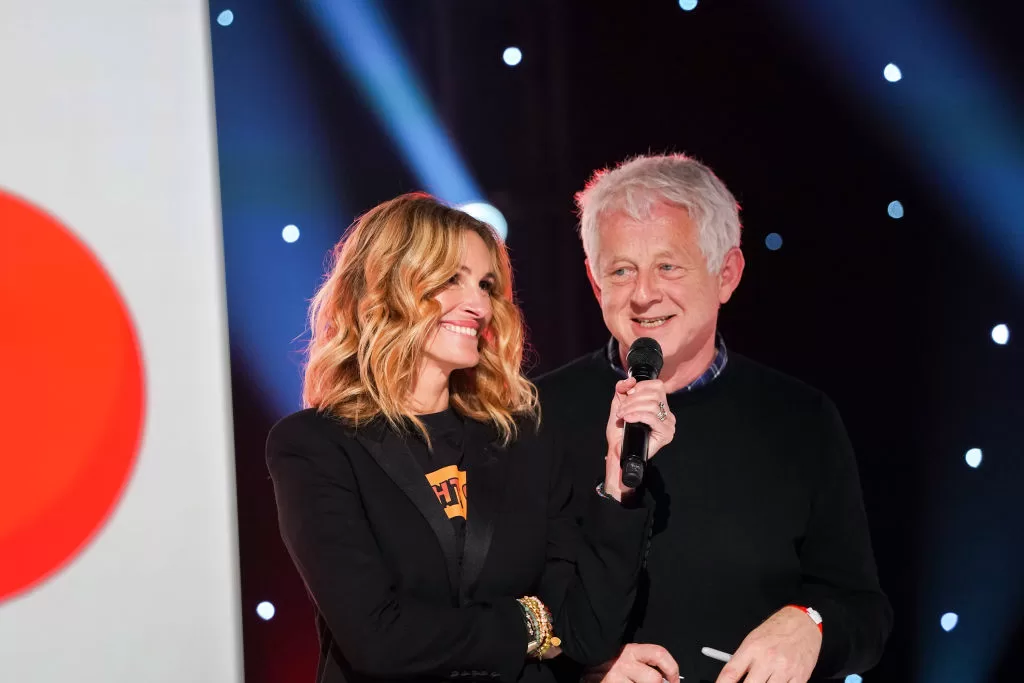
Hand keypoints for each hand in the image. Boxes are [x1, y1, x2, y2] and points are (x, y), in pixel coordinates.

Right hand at [581, 643, 678, 682]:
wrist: (579, 665)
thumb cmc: (606, 663)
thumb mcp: (625, 656)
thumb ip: (643, 662)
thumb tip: (667, 677)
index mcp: (631, 650)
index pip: (659, 654)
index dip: (672, 668)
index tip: (674, 679)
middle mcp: (624, 663)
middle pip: (654, 679)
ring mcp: (615, 677)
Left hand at [603, 377, 674, 499]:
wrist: (618, 451)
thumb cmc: (619, 431)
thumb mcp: (619, 404)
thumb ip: (623, 389)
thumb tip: (630, 380)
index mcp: (660, 405)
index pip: (657, 386)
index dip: (640, 387)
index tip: (626, 395)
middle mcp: (668, 413)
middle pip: (655, 394)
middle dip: (633, 399)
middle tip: (621, 409)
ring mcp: (669, 424)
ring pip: (653, 405)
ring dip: (633, 408)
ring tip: (622, 415)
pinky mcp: (666, 433)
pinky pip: (652, 417)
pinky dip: (637, 415)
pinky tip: (628, 419)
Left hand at [714, 606, 821, 682]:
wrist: (803, 623)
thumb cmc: (777, 630)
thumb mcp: (753, 639)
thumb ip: (742, 659)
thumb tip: (731, 678)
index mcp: (752, 648)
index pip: (731, 672)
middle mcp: (768, 659)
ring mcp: (785, 670)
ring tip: (762, 681)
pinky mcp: (800, 676)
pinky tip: (776, 682)